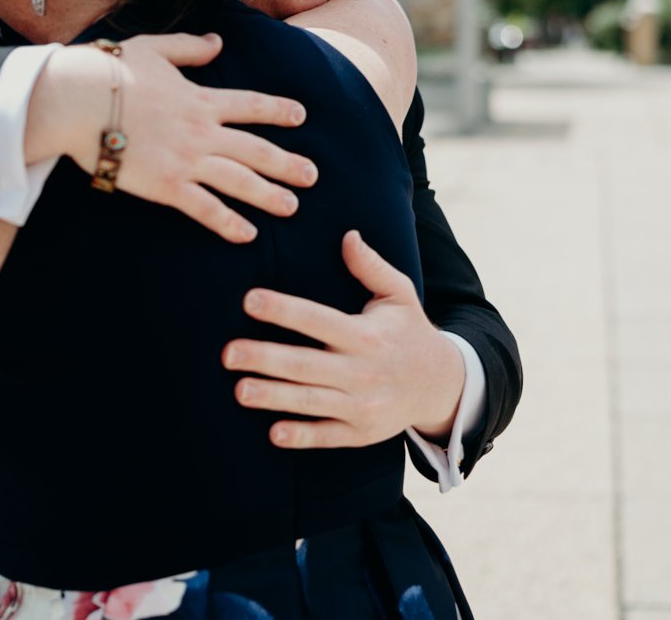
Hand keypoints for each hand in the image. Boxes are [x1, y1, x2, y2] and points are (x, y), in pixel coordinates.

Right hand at [27, 33, 316, 242]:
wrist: (77, 101)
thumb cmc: (108, 71)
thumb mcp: (153, 48)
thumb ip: (189, 48)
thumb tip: (218, 42)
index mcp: (200, 98)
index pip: (250, 105)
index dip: (278, 110)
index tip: (301, 116)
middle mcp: (201, 131)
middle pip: (256, 150)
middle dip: (288, 163)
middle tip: (313, 176)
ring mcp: (186, 161)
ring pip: (240, 182)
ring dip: (270, 195)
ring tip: (293, 207)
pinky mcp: (165, 186)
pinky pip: (205, 208)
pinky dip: (229, 222)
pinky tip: (248, 234)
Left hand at [222, 230, 465, 447]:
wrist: (442, 385)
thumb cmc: (410, 332)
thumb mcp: (399, 295)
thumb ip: (371, 267)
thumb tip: (348, 235)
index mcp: (366, 335)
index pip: (318, 320)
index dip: (284, 310)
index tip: (249, 301)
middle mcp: (363, 371)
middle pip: (306, 364)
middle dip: (265, 358)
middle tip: (228, 352)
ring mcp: (362, 405)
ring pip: (311, 401)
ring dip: (274, 397)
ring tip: (240, 390)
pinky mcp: (360, 432)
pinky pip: (327, 436)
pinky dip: (302, 436)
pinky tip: (274, 433)